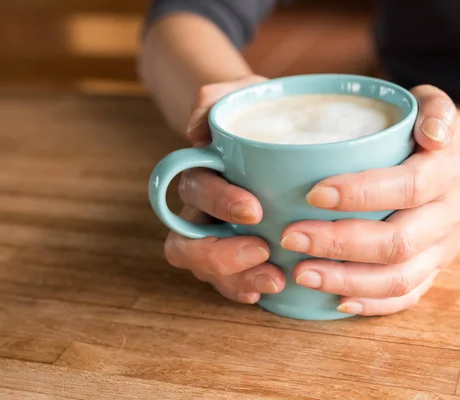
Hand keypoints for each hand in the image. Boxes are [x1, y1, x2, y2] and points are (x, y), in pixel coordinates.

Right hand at [163, 75, 285, 303]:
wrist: (273, 130)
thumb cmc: (258, 113)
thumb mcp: (242, 94)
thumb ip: (214, 98)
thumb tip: (197, 130)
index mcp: (201, 172)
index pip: (194, 190)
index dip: (218, 203)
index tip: (254, 210)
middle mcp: (200, 209)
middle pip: (185, 243)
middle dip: (220, 254)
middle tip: (262, 252)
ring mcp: (215, 235)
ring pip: (203, 268)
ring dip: (234, 279)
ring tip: (274, 280)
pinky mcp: (236, 253)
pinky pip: (226, 280)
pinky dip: (242, 289)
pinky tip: (265, 292)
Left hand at [281, 85, 459, 315]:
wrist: (456, 167)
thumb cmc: (422, 134)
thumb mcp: (432, 107)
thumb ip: (433, 109)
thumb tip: (431, 132)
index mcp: (446, 172)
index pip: (408, 186)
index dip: (361, 193)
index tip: (312, 194)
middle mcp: (449, 216)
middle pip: (398, 241)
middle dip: (340, 243)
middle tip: (290, 237)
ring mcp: (442, 250)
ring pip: (399, 278)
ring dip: (346, 280)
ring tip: (301, 273)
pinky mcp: (433, 272)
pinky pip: (406, 298)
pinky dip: (370, 304)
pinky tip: (334, 300)